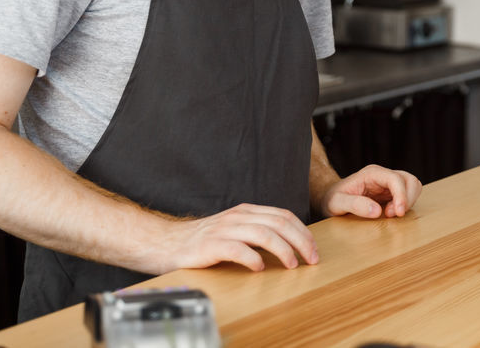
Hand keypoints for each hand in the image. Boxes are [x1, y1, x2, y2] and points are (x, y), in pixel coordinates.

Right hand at [157, 203, 317, 272]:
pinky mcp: (210, 245)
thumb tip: (288, 244)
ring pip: (263, 234)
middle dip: (300, 241)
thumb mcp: (234, 228)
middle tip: (311, 259)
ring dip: (283, 250)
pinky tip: (259, 268)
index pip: (283, 215)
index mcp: (246, 211)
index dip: (302, 232)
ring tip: (292, 265)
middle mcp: (238, 217)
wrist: (166, 242)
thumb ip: (256, 231)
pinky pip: (237, 249)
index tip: (314, 249)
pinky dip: (252, 258)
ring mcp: (224, 229)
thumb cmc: (203, 240)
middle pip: (279, 223)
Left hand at [319, 164, 421, 219]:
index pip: (395, 178)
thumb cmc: (332, 199)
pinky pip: (408, 194)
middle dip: (407, 199)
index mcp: (371, 174)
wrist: (330, 198)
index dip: (401, 195)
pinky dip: (406, 204)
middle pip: (409, 180)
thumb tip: (377, 211)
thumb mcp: (336, 203)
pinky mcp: (391, 192)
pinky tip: (391, 213)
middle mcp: (383, 176)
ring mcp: (388, 183)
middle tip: (393, 215)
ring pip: (412, 185)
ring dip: (408, 201)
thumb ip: (354, 205)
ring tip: (391, 214)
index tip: (398, 213)